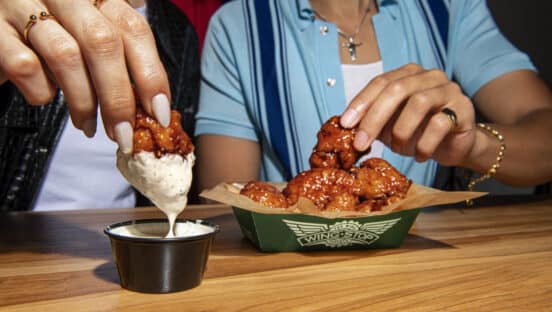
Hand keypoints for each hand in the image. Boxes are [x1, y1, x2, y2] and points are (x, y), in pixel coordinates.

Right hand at [0, 0, 169, 152]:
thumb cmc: (53, 27)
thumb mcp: (92, 23)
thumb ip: (122, 42)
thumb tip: (158, 93)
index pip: (134, 29)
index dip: (152, 75)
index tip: (159, 113)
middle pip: (103, 43)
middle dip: (119, 97)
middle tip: (124, 134)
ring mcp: (23, 6)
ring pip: (66, 56)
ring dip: (83, 102)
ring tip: (89, 126)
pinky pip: (25, 65)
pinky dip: (41, 91)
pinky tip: (45, 98)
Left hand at [340, 63, 476, 165]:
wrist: (454, 146)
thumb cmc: (419, 132)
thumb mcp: (390, 126)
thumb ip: (372, 121)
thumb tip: (346, 128)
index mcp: (408, 74)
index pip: (380, 82)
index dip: (361, 102)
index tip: (345, 124)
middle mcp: (429, 76)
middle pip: (397, 89)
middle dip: (374, 118)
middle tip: (361, 142)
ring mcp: (449, 90)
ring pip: (418, 103)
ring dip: (401, 131)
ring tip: (398, 149)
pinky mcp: (464, 109)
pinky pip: (440, 124)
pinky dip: (424, 144)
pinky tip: (420, 155)